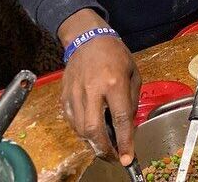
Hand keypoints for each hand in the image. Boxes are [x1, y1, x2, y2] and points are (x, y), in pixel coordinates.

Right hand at [58, 10, 139, 165]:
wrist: (87, 39)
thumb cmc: (115, 55)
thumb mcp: (133, 73)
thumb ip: (131, 100)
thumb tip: (128, 125)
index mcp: (114, 82)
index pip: (120, 119)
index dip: (124, 141)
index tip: (128, 158)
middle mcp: (92, 90)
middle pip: (94, 129)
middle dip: (104, 149)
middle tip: (114, 157)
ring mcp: (75, 93)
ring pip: (81, 129)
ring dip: (93, 143)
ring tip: (104, 147)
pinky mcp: (65, 95)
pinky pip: (72, 121)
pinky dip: (81, 131)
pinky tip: (91, 132)